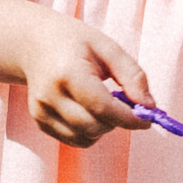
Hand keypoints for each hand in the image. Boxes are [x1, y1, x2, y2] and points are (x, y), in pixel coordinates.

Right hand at [17, 16, 152, 147]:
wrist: (33, 42)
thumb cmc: (75, 43)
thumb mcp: (108, 48)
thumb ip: (132, 75)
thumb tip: (150, 107)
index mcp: (67, 73)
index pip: (102, 107)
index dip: (129, 118)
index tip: (147, 118)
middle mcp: (49, 95)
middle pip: (94, 127)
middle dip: (116, 122)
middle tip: (125, 106)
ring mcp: (41, 111)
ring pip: (85, 138)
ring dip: (103, 128)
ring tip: (103, 104)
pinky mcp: (39, 122)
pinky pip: (74, 140)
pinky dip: (89, 132)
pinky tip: (88, 111)